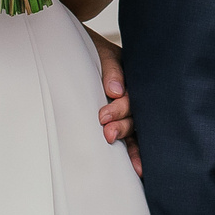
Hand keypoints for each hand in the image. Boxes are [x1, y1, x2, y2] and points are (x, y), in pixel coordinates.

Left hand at [89, 30, 142, 176]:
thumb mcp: (102, 53)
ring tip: (121, 153)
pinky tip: (139, 168)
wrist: (75, 46)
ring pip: (136, 128)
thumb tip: (115, 90)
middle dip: (123, 125)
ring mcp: (131, 107)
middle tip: (107, 133)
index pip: (134, 97)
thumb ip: (110, 69)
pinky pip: (132, 136)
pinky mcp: (122, 118)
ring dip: (127, 138)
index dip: (121, 109)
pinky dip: (134, 151)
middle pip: (136, 114)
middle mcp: (136, 93)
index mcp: (135, 77)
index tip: (103, 117)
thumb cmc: (91, 49)